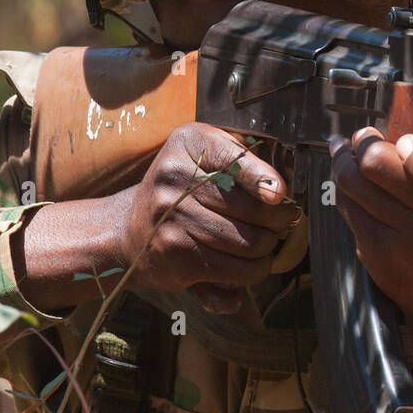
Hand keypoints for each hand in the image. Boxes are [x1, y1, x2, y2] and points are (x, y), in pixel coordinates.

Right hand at [115, 122, 298, 313]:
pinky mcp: (177, 254)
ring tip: (266, 243)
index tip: (280, 194)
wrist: (129, 230)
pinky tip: (253, 263)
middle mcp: (176, 176)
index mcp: (188, 142)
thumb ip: (242, 163)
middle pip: (254, 208)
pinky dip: (256, 270)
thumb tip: (280, 192)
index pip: (234, 158)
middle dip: (280, 221)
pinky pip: (237, 269)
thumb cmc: (184, 191)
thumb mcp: (204, 159)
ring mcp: (174, 217)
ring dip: (269, 248)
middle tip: (283, 224)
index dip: (263, 179)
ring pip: (251, 242)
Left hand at [329, 127, 412, 321]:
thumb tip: (396, 126)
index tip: (401, 141)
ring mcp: (405, 239)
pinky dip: (343, 187)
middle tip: (363, 135)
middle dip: (363, 142)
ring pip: (354, 182)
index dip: (408, 149)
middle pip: (378, 165)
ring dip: (344, 159)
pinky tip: (347, 178)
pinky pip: (347, 205)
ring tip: (345, 150)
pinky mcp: (378, 252)